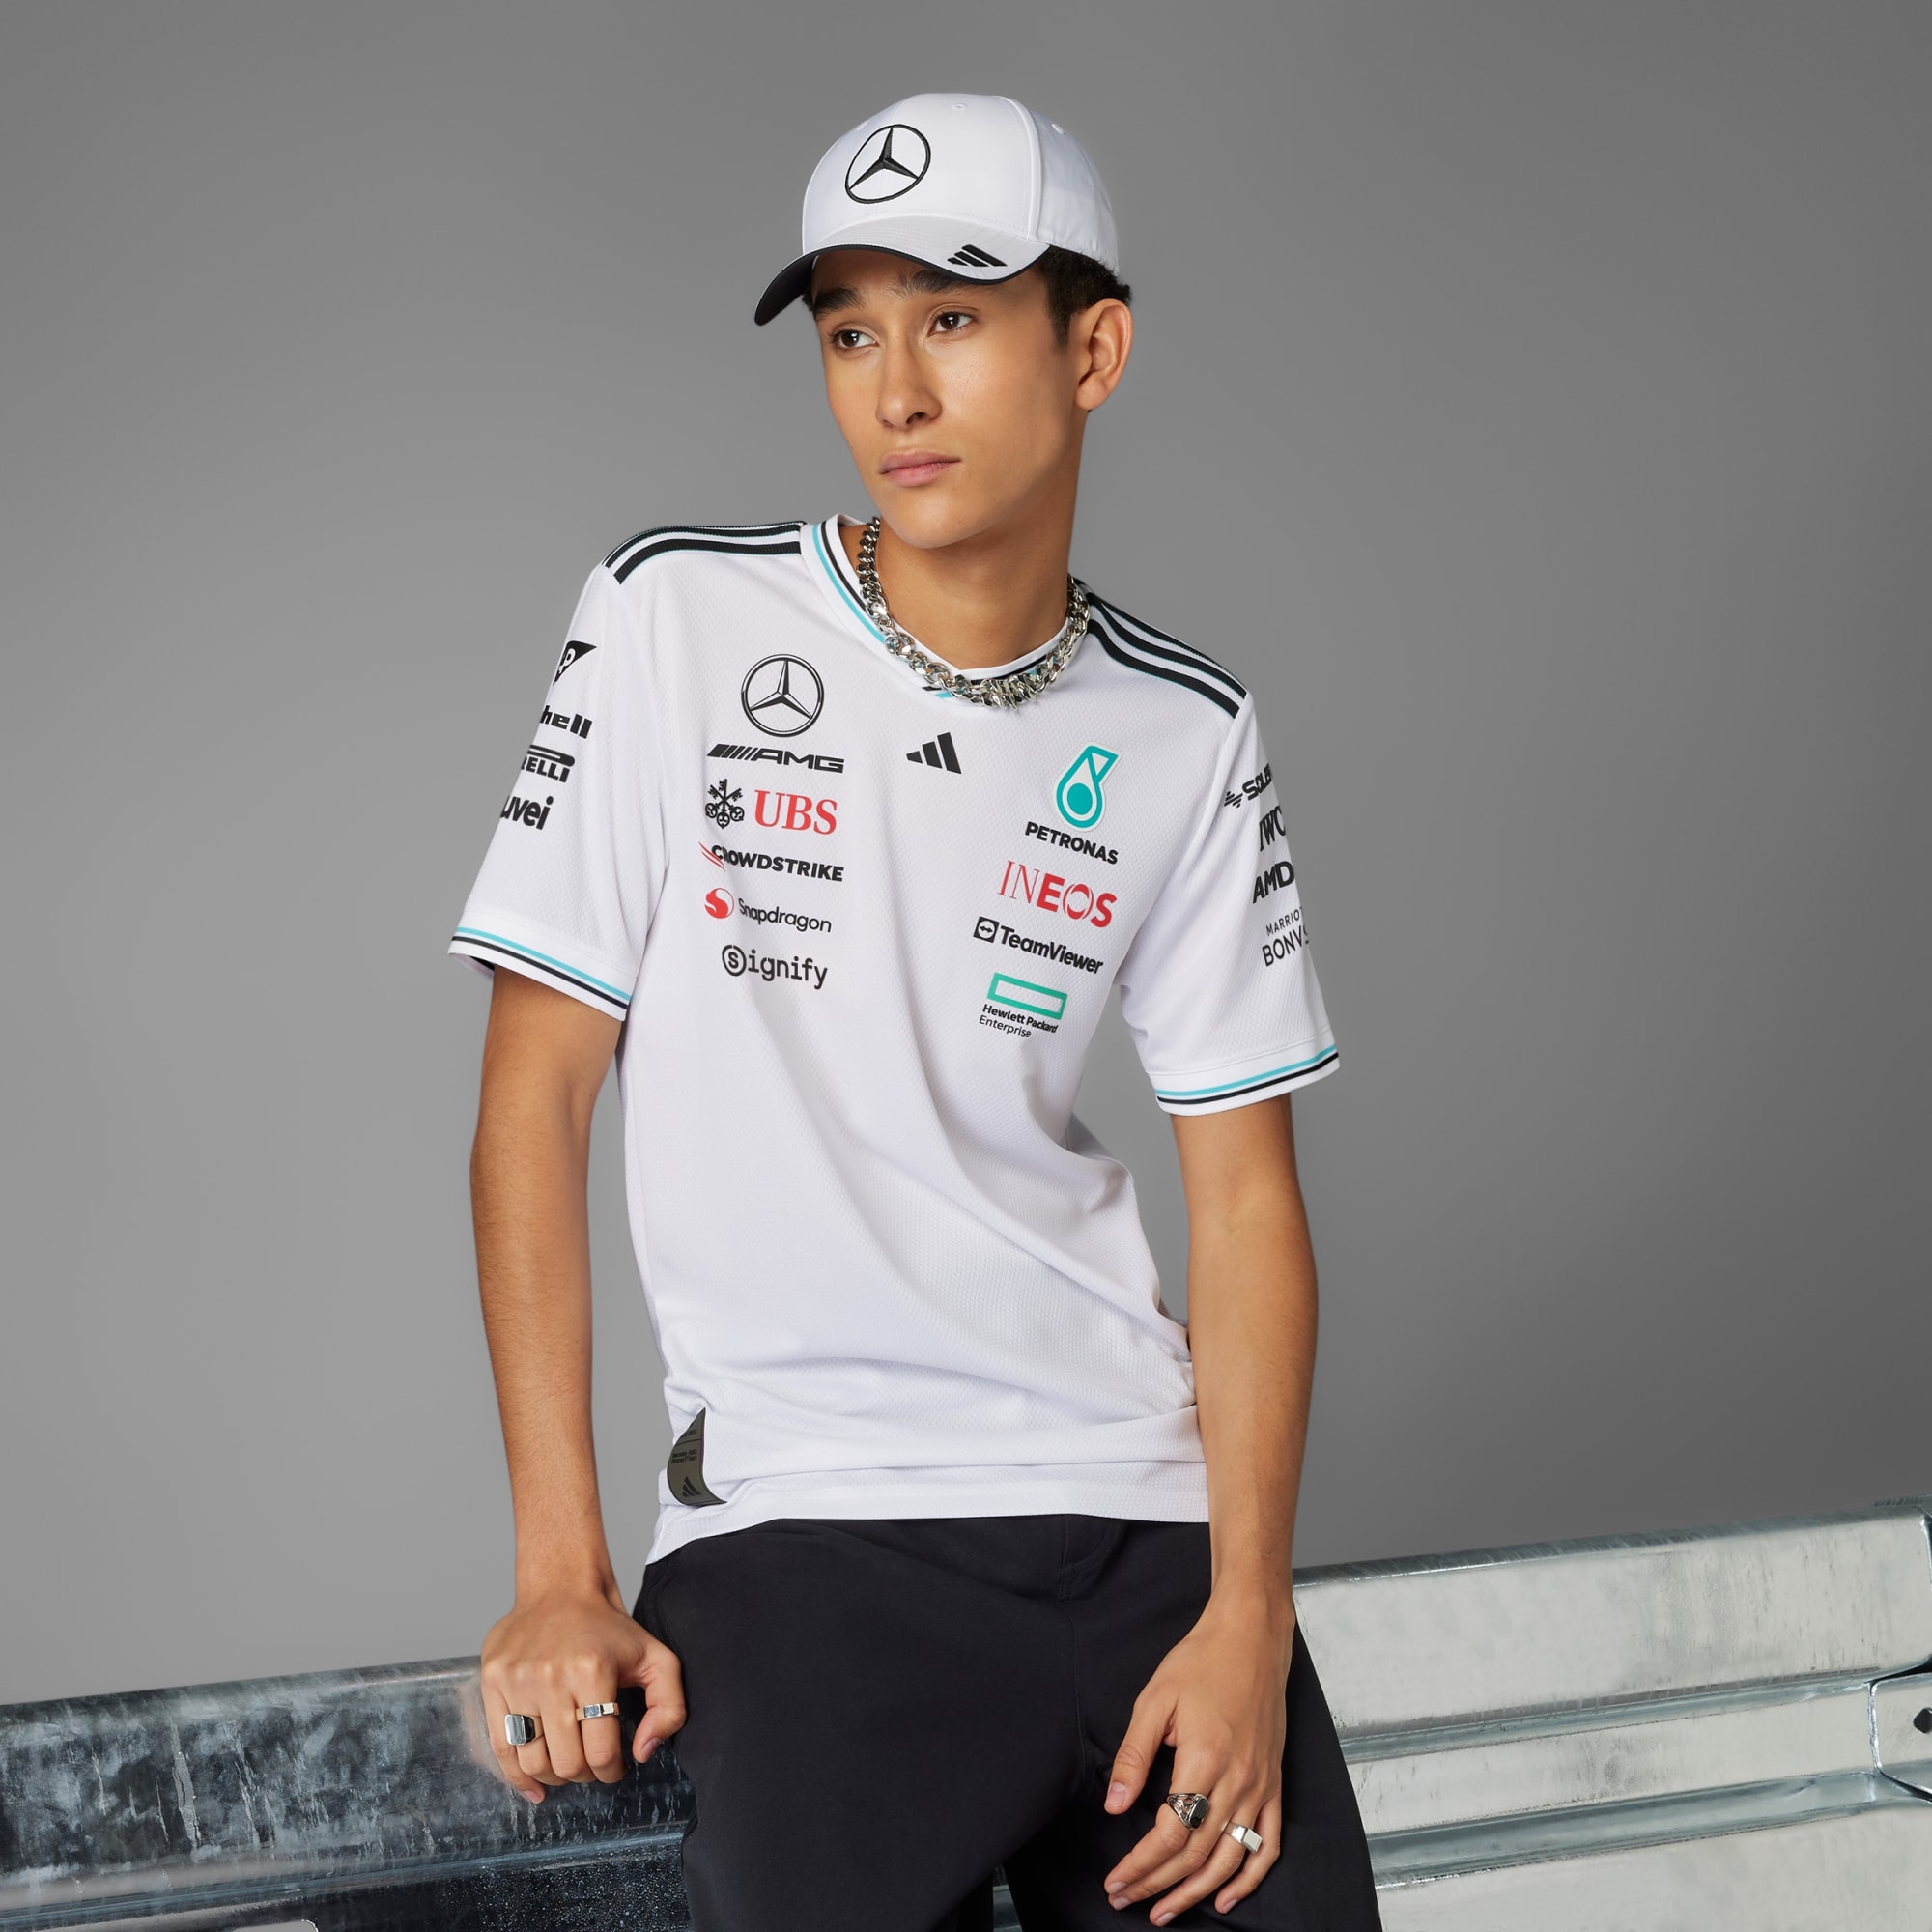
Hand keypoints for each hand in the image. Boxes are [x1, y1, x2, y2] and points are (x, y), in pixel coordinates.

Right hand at [479, 1583, 685, 1801]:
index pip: (601, 1753)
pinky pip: (501, 1746)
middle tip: (592, 1763)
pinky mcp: (493, 1681)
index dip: (612, 1771)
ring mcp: (517, 1680)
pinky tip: (534, 1786)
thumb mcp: (656, 1658)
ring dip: (554, 1776)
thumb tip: (643, 1752)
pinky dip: (516, 1776)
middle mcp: (550, 1677)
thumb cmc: (608, 1628)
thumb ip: (669, 1707)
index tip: (616, 1766)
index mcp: (592, 1671)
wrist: (561, 1588)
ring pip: (533, 1761)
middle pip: (566, 1764)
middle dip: (585, 1774)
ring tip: (568, 1764)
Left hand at [1101, 1592, 1293, 1921]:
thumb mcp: (1155, 1699)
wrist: (1251, 1638)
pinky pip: (1267, 1845)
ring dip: (1196, 1892)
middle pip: (1196, 1854)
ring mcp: (1261, 1786)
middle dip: (1157, 1884)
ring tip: (1165, 1911)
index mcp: (1204, 1759)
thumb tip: (1114, 1805)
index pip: (1169, 1833)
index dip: (1140, 1865)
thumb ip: (1134, 1754)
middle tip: (1125, 1899)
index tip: (1114, 1881)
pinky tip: (1226, 1897)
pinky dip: (1250, 1879)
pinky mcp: (1274, 1785)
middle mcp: (1238, 1781)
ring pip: (1230, 1860)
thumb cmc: (1201, 1662)